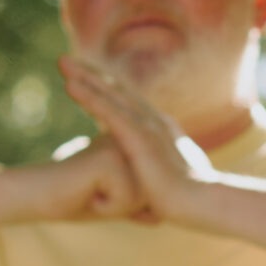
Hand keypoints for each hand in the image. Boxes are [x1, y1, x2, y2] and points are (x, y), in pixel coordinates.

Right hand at [25, 139, 153, 223]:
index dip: (126, 206)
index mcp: (130, 145)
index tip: (99, 193)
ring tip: (90, 193)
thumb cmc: (70, 201)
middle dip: (123, 207)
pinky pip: (125, 200)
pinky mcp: (108, 158)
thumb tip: (160, 218)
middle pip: (150, 194)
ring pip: (141, 198)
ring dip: (114, 208)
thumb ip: (136, 205)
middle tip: (92, 194)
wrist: (32, 196)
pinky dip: (104, 207)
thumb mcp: (111, 204)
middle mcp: (128, 141)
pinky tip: (85, 194)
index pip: (152, 190)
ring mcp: (119, 146)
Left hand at [58, 56, 214, 224]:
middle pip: (116, 90)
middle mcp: (154, 120)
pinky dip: (90, 97)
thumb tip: (146, 178)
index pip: (126, 101)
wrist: (203, 203)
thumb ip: (155, 170)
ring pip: (111, 95)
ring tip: (62, 63)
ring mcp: (149, 126)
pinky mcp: (140, 137)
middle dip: (90, 74)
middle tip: (64, 61)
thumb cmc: (186, 199)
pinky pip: (109, 111)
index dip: (104, 86)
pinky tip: (70, 86)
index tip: (82, 77)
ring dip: (86, 78)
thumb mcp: (169, 178)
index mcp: (160, 129)